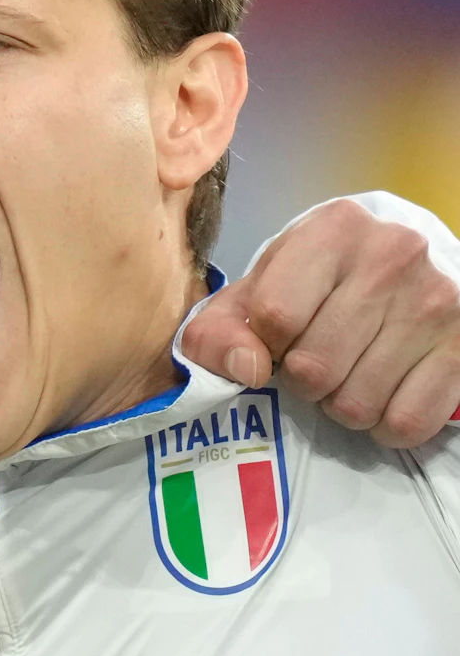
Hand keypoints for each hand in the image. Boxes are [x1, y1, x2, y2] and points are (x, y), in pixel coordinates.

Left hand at [183, 197, 459, 447]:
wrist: (401, 271)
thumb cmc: (313, 282)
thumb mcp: (256, 290)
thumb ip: (218, 329)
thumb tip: (246, 370)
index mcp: (332, 229)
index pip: (274, 315)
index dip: (265, 343)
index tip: (276, 338)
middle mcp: (391, 255)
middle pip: (314, 367)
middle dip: (302, 380)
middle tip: (314, 361)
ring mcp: (437, 301)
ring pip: (358, 404)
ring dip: (340, 405)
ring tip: (347, 374)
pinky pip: (406, 423)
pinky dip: (383, 426)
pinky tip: (382, 394)